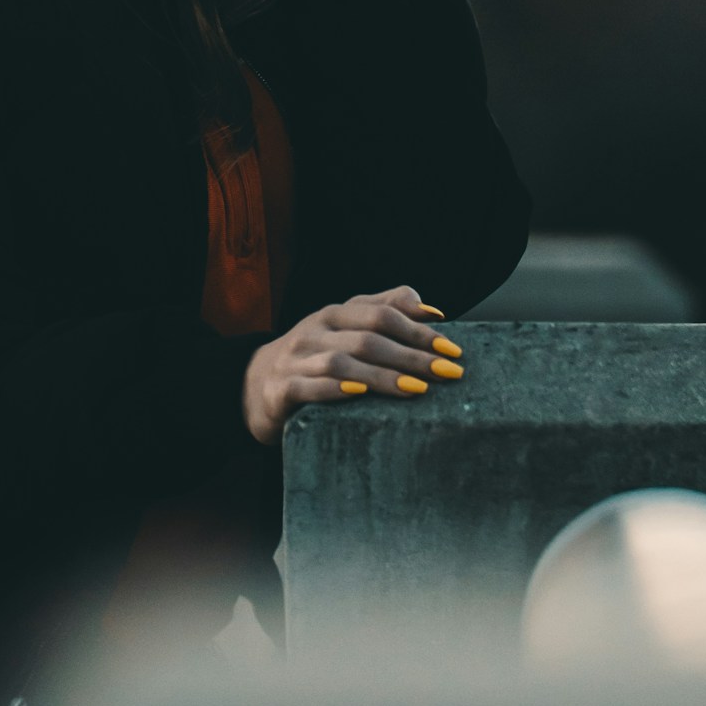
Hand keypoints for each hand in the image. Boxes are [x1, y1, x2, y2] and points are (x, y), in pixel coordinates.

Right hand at [242, 286, 465, 445]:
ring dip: (381, 376)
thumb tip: (433, 310)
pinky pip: (307, 388)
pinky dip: (334, 390)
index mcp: (335, 314)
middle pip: (368, 338)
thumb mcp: (345, 328)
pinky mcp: (280, 389)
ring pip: (341, 363)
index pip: (382, 314)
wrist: (254, 385)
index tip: (451, 350)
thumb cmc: (315, 356)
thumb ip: (385, 310)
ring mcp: (295, 360)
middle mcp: (315, 332)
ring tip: (416, 390)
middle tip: (446, 373)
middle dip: (411, 356)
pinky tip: (359, 396)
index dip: (419, 330)